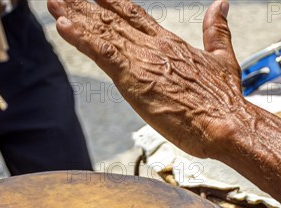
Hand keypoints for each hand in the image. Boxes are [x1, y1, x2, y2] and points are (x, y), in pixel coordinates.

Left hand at [48, 0, 242, 158]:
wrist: (227, 122)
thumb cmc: (225, 100)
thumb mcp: (223, 59)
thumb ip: (217, 31)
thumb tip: (221, 5)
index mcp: (170, 43)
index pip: (135, 16)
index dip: (112, 2)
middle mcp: (153, 46)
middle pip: (112, 19)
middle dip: (84, 6)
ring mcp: (142, 60)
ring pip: (102, 32)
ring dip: (75, 16)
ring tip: (53, 2)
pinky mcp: (134, 78)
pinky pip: (102, 53)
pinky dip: (81, 39)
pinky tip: (63, 26)